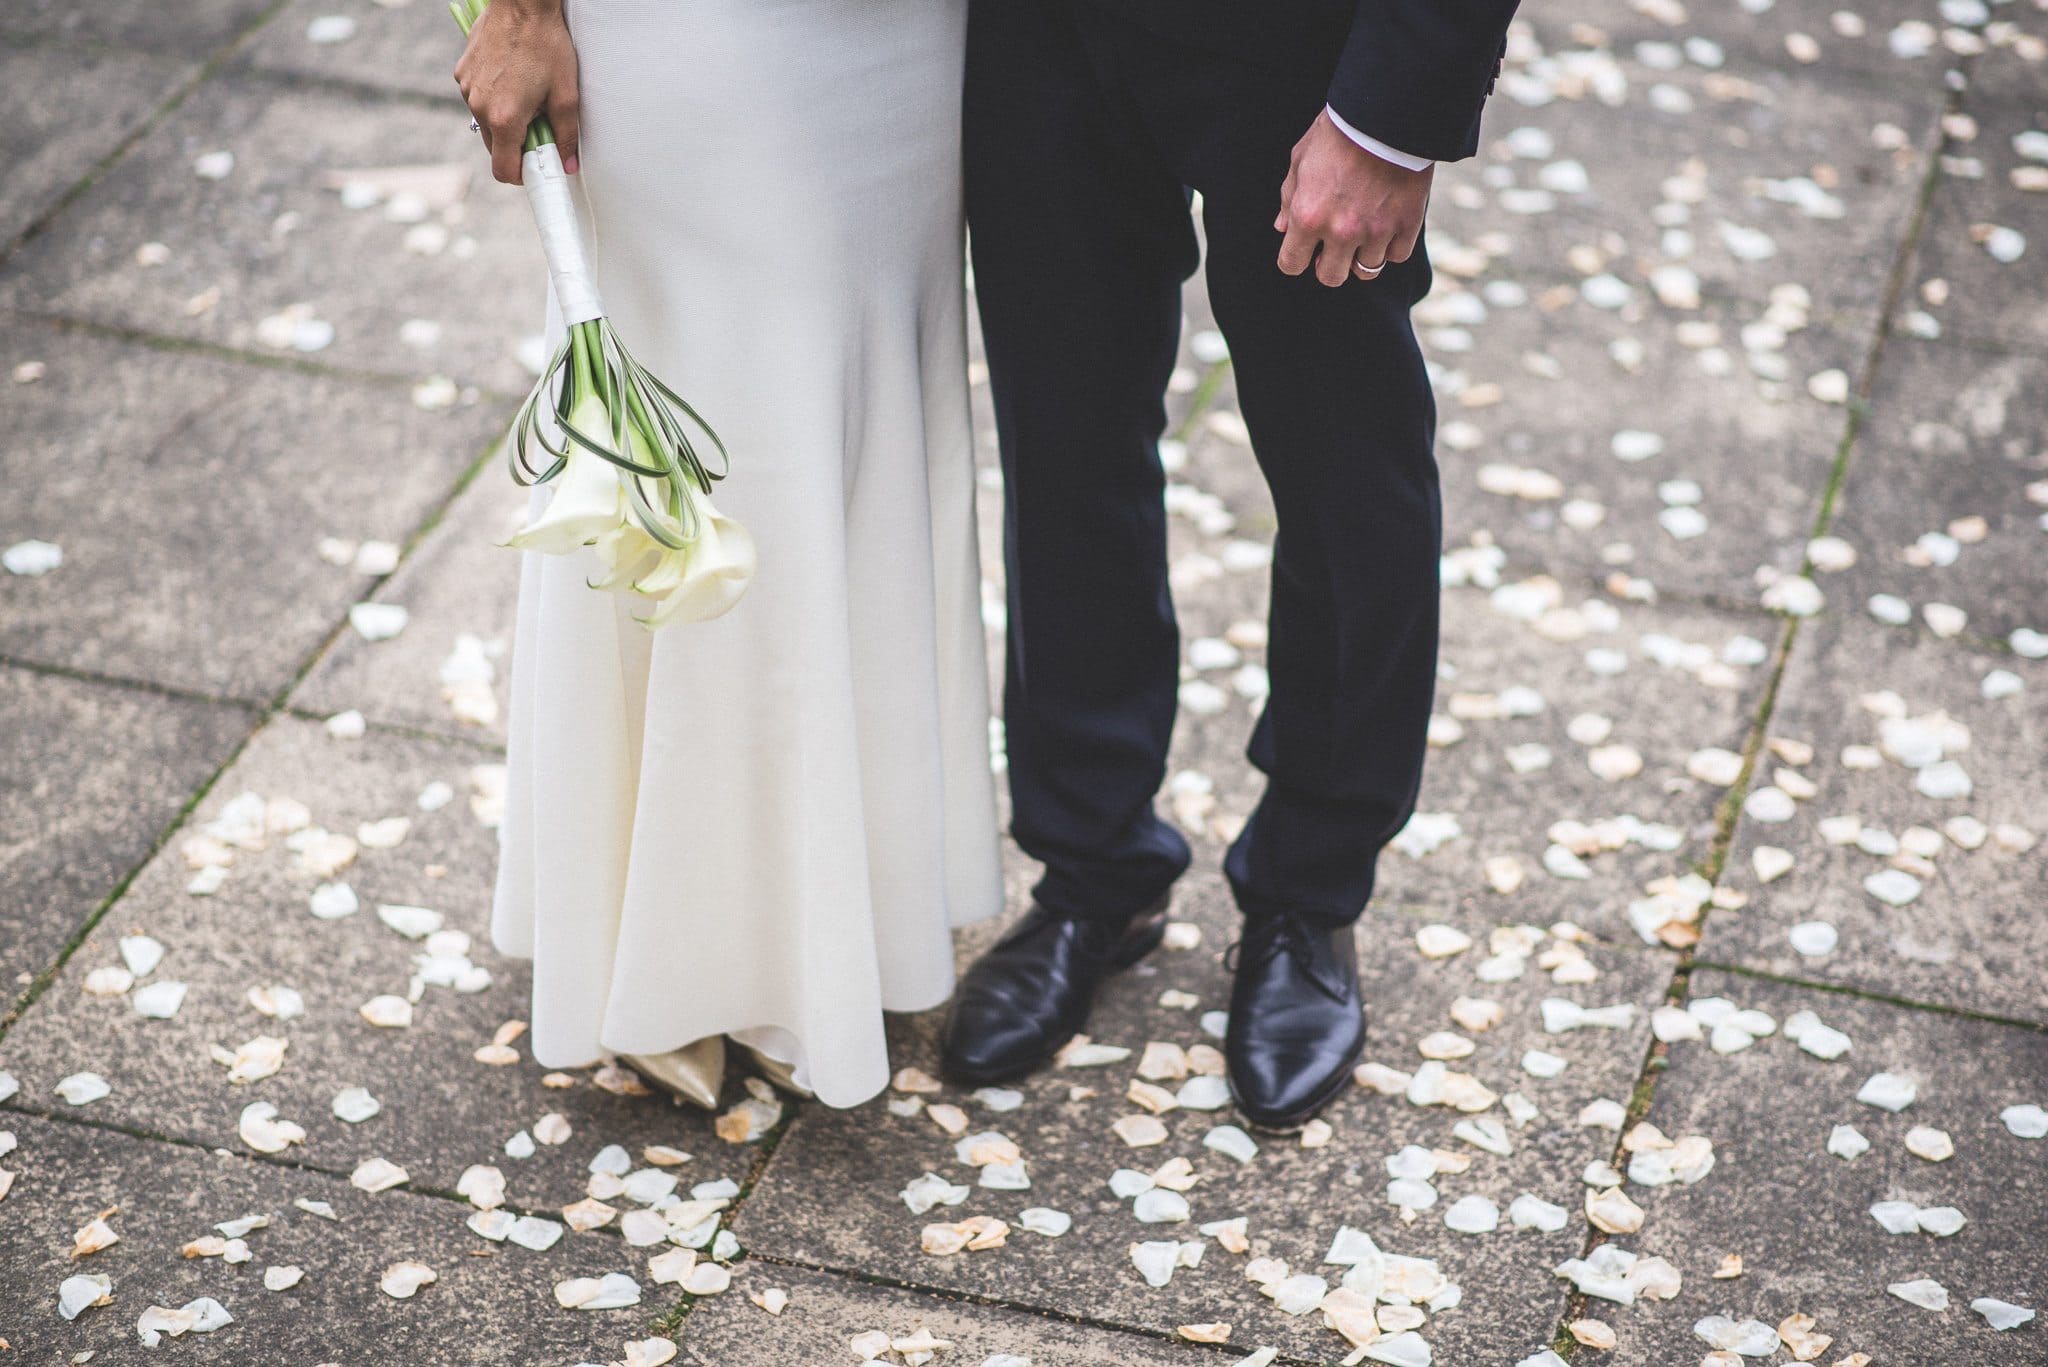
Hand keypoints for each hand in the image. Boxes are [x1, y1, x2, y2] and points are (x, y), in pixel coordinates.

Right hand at [454, 0, 580, 184]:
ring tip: (527, 95)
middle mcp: (478, 106)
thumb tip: (567, 165)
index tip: (537, 168)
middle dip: (517, 145)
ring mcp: (467, 88)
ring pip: (486, 122)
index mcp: (504, 118)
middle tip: (539, 126)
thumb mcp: (566, 95)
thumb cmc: (546, 45)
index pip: (504, 170)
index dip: (522, 175)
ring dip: (505, 120)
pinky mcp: (462, 72)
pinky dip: (494, 98)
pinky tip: (512, 77)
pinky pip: (478, 98)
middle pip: (495, 148)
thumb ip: (565, 136)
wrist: (522, 4)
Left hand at [1274, 110, 1432, 286]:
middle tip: (1334, 245)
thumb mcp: (1301, 159)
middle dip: (1328, 265)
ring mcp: (1376, 231)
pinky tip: (1387, 227)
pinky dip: (1391, 246)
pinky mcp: (1407, 224)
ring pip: (1366, 271)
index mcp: (1308, 216)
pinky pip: (1397, 256)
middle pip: (1330, 277)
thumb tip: (1282, 228)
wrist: (1387, 111)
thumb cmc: (1338, 132)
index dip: (1295, 259)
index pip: (1291, 265)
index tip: (1304, 250)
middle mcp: (1341, 231)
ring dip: (1361, 256)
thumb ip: (1289, 198)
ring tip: (1363, 234)